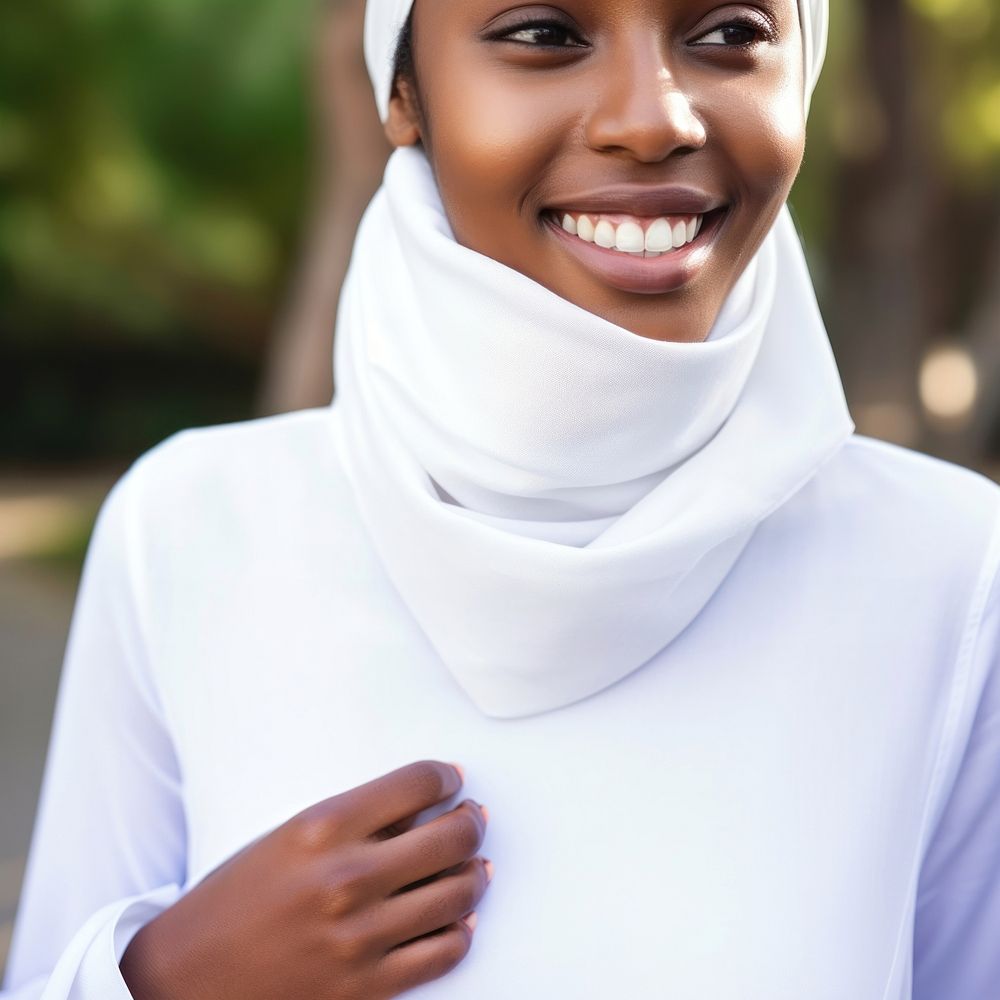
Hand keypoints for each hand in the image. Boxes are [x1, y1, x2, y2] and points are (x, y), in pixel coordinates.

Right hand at [120, 760, 490, 998]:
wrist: (187, 978)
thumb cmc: (236, 899)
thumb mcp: (289, 837)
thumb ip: (357, 820)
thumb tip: (426, 805)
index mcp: (321, 828)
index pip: (417, 782)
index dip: (445, 776)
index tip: (451, 780)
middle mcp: (345, 878)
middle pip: (452, 835)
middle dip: (472, 821)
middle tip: (472, 818)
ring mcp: (360, 937)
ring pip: (459, 894)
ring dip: (476, 873)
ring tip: (474, 866)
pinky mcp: (367, 987)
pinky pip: (445, 952)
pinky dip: (462, 930)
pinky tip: (458, 917)